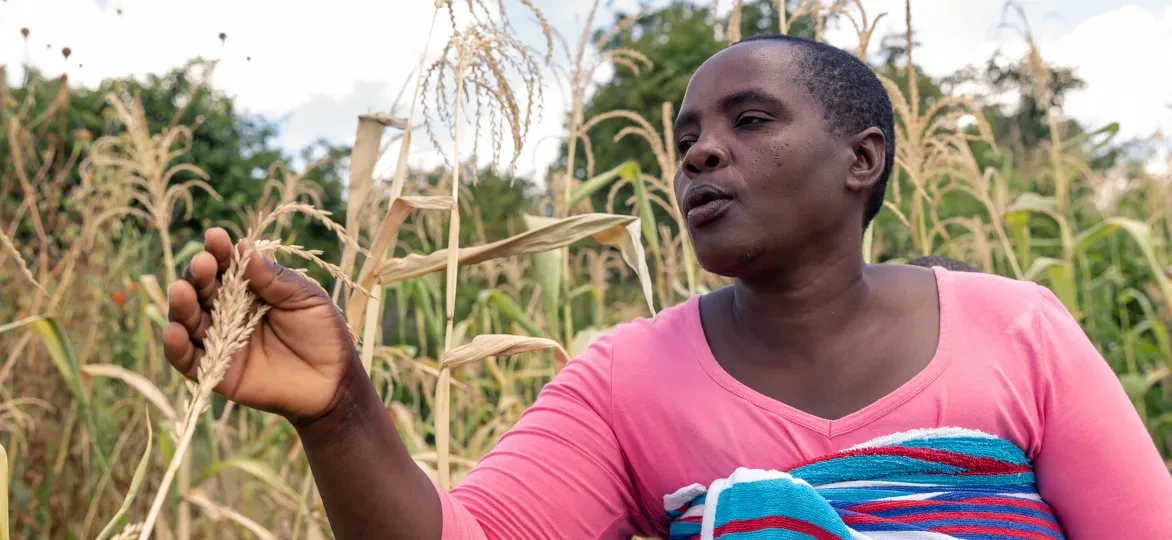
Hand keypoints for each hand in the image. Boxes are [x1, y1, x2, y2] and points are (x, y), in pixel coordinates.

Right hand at [163, 227, 358, 420]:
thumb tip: (245, 248)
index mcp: (250, 290)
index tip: (215, 237)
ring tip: (181, 291)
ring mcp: (220, 341)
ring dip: (181, 306)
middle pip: (202, 290)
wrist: (333, 382)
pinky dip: (176, 347)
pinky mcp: (216, 371)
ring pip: (189, 321)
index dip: (219, 252)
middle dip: (198, 275)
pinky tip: (174, 331)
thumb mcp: (306, 299)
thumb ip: (276, 279)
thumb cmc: (323, 334)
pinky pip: (188, 360)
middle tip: (202, 264)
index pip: (227, 267)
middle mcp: (228, 312)